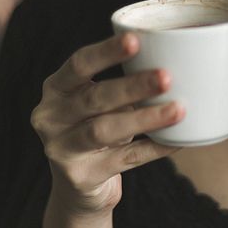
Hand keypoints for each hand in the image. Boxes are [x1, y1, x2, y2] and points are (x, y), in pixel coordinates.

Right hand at [31, 33, 184, 215]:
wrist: (79, 188)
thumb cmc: (96, 129)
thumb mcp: (98, 104)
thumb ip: (121, 85)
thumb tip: (170, 63)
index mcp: (56, 89)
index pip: (78, 64)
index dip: (106, 52)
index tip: (135, 40)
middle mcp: (50, 117)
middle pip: (94, 98)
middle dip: (132, 86)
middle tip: (167, 77)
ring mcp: (61, 149)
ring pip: (104, 130)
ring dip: (144, 118)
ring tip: (177, 109)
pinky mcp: (80, 176)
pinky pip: (124, 159)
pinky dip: (153, 148)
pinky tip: (176, 140)